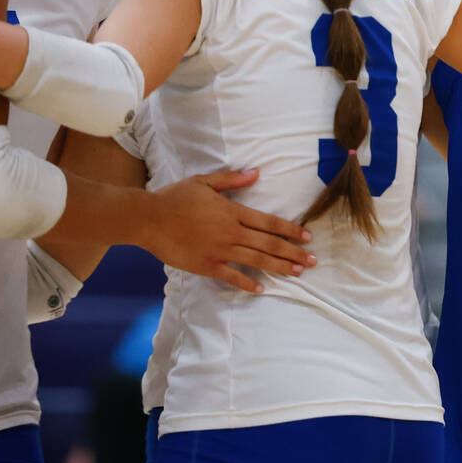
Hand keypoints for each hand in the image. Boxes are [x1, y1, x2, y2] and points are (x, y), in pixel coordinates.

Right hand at [139, 168, 316, 293]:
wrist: (148, 219)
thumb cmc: (175, 198)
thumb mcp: (204, 182)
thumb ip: (232, 180)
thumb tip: (256, 173)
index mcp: (231, 211)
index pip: (268, 222)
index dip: (290, 230)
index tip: (307, 236)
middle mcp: (230, 233)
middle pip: (268, 244)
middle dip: (293, 253)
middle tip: (312, 261)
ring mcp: (219, 251)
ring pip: (256, 261)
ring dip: (279, 267)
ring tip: (297, 272)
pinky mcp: (206, 266)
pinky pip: (231, 277)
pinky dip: (247, 284)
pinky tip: (261, 289)